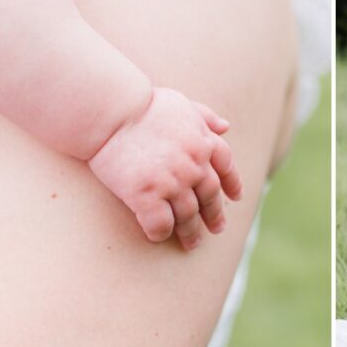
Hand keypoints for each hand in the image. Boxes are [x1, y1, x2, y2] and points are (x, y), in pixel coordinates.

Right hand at [88, 87, 241, 248]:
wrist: (111, 111)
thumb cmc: (141, 104)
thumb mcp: (181, 103)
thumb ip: (204, 115)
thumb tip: (225, 126)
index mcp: (203, 142)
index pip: (226, 166)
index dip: (232, 183)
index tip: (236, 197)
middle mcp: (193, 165)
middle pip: (210, 196)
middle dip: (215, 215)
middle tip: (217, 229)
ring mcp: (171, 182)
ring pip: (188, 216)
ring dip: (190, 232)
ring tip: (191, 243)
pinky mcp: (146, 195)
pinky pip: (160, 224)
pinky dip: (160, 233)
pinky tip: (157, 237)